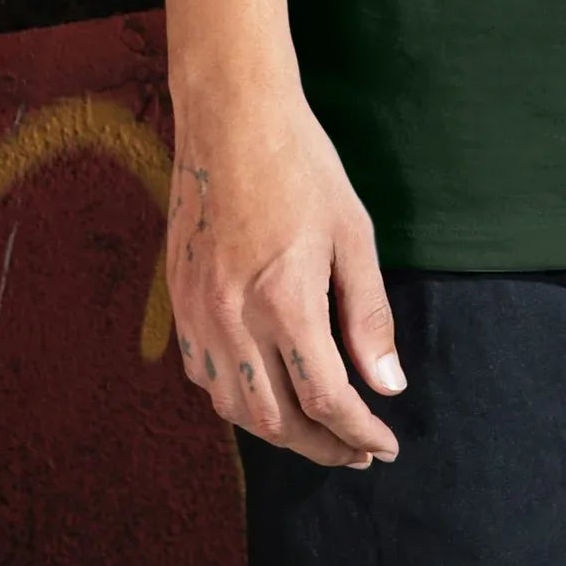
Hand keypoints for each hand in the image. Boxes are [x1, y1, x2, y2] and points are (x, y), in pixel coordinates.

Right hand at [166, 78, 405, 464]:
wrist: (230, 116)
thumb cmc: (301, 166)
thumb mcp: (353, 236)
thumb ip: (368, 318)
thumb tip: (387, 386)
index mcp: (284, 301)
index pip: (325, 399)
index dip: (359, 431)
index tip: (385, 445)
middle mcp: (232, 317)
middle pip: (275, 419)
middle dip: (321, 445)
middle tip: (357, 450)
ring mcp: (197, 311)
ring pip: (233, 407)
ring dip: (278, 431)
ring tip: (317, 430)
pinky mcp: (178, 300)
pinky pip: (203, 374)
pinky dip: (237, 399)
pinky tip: (266, 391)